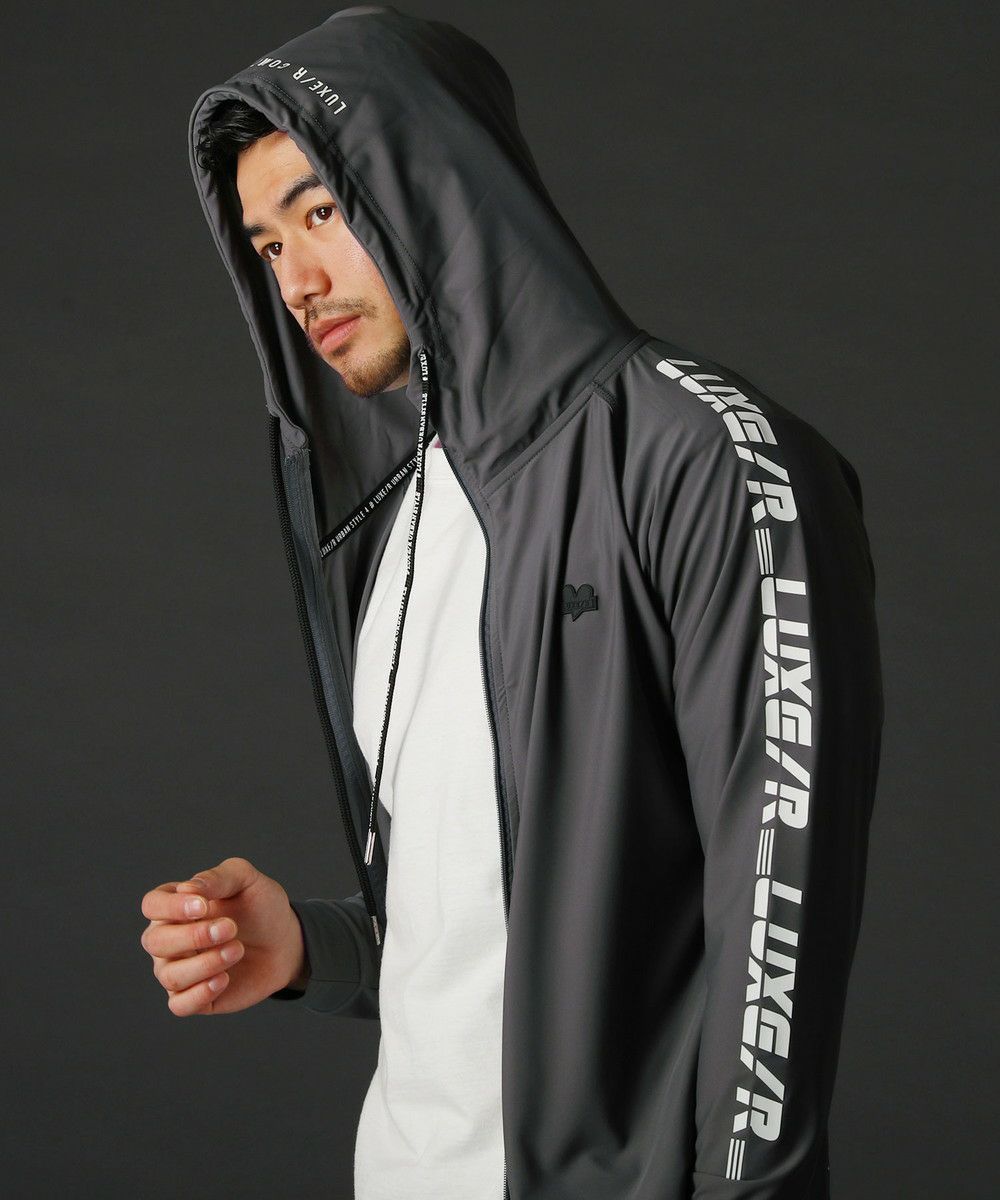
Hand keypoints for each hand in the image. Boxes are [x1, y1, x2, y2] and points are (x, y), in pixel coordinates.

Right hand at [139, 856, 306, 1015]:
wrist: (284, 942)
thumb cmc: (260, 907)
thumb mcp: (246, 880)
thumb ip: (217, 878)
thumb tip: (186, 888)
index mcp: (175, 907)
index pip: (152, 905)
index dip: (172, 907)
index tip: (204, 906)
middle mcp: (169, 940)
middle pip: (156, 941)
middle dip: (193, 936)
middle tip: (230, 928)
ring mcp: (179, 970)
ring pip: (170, 975)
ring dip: (205, 964)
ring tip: (237, 949)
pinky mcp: (195, 997)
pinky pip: (179, 1005)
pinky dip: (200, 993)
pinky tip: (224, 978)